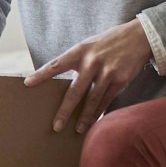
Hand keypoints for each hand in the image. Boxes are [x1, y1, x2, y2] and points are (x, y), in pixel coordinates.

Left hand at [24, 20, 154, 133]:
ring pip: (92, 99)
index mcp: (79, 51)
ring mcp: (107, 72)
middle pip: (75, 91)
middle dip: (65, 110)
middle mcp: (92, 62)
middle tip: (56, 126)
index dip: (41, 74)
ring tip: (77, 130)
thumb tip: (59, 82)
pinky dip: (99, 112)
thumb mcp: (88, 46)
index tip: (27, 84)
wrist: (138, 36)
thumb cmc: (107, 43)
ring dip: (84, 117)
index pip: (56, 65)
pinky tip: (94, 122)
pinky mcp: (120, 80)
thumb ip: (75, 62)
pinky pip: (107, 100)